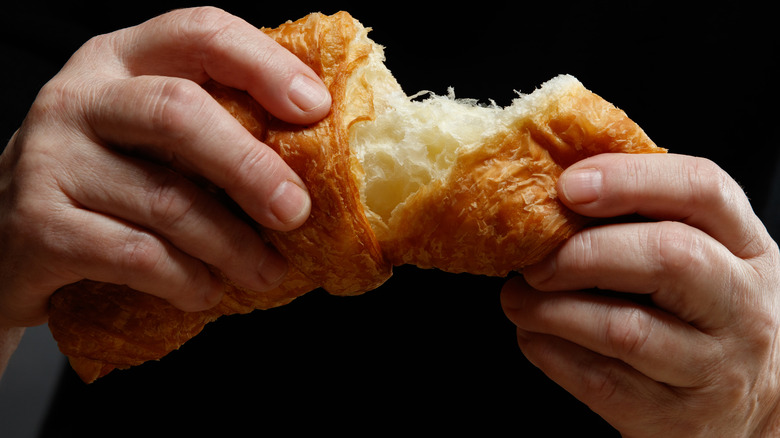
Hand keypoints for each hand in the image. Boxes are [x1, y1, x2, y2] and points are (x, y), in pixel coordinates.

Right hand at [0, 7, 330, 326]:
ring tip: (265, 272)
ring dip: (231, 245)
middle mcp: (79, 98)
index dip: (263, 65)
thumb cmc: (103, 184)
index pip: (198, 34)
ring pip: (165, 199)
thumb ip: (210, 132)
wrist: (5, 240)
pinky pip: (135, 255)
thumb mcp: (147, 138)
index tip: (314, 109)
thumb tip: (313, 163)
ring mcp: (49, 159)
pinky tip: (207, 291)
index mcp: (120, 61)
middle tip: (296, 212)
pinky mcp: (38, 225)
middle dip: (251, 167)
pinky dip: (185, 279)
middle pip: (179, 113)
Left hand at [501, 153, 779, 435]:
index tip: (567, 185)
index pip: (701, 188)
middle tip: (532, 258)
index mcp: (746, 245)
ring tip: (517, 297)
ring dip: (552, 308)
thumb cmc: (708, 311)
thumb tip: (559, 181)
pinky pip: (601, 379)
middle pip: (667, 257)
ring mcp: (713, 365)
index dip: (629, 179)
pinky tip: (533, 334)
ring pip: (625, 328)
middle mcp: (741, 304)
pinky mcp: (676, 416)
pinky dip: (551, 352)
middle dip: (583, 252)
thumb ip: (648, 216)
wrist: (757, 404)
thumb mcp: (706, 253)